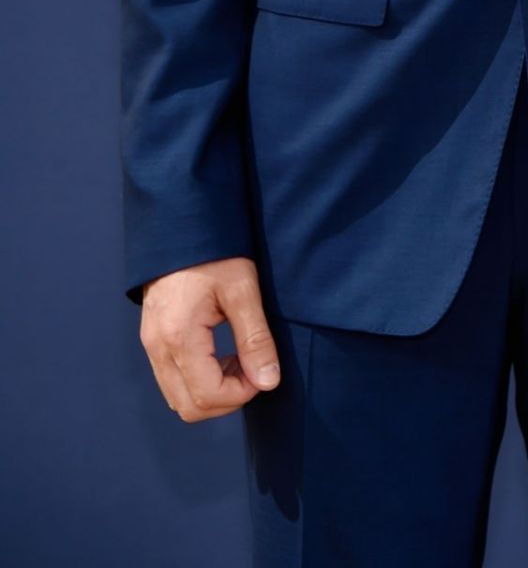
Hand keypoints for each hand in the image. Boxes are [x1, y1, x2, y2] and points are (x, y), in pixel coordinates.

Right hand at [139, 256, 280, 421]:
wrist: (181, 226)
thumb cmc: (214, 252)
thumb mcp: (242, 289)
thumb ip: (255, 338)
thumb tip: (268, 381)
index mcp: (178, 337)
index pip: (207, 396)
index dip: (241, 394)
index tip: (262, 370)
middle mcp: (157, 348)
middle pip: (189, 408)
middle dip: (226, 399)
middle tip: (251, 369)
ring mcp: (151, 346)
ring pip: (178, 399)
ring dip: (212, 392)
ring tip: (237, 360)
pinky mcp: (152, 340)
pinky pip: (172, 381)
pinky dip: (198, 381)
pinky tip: (220, 355)